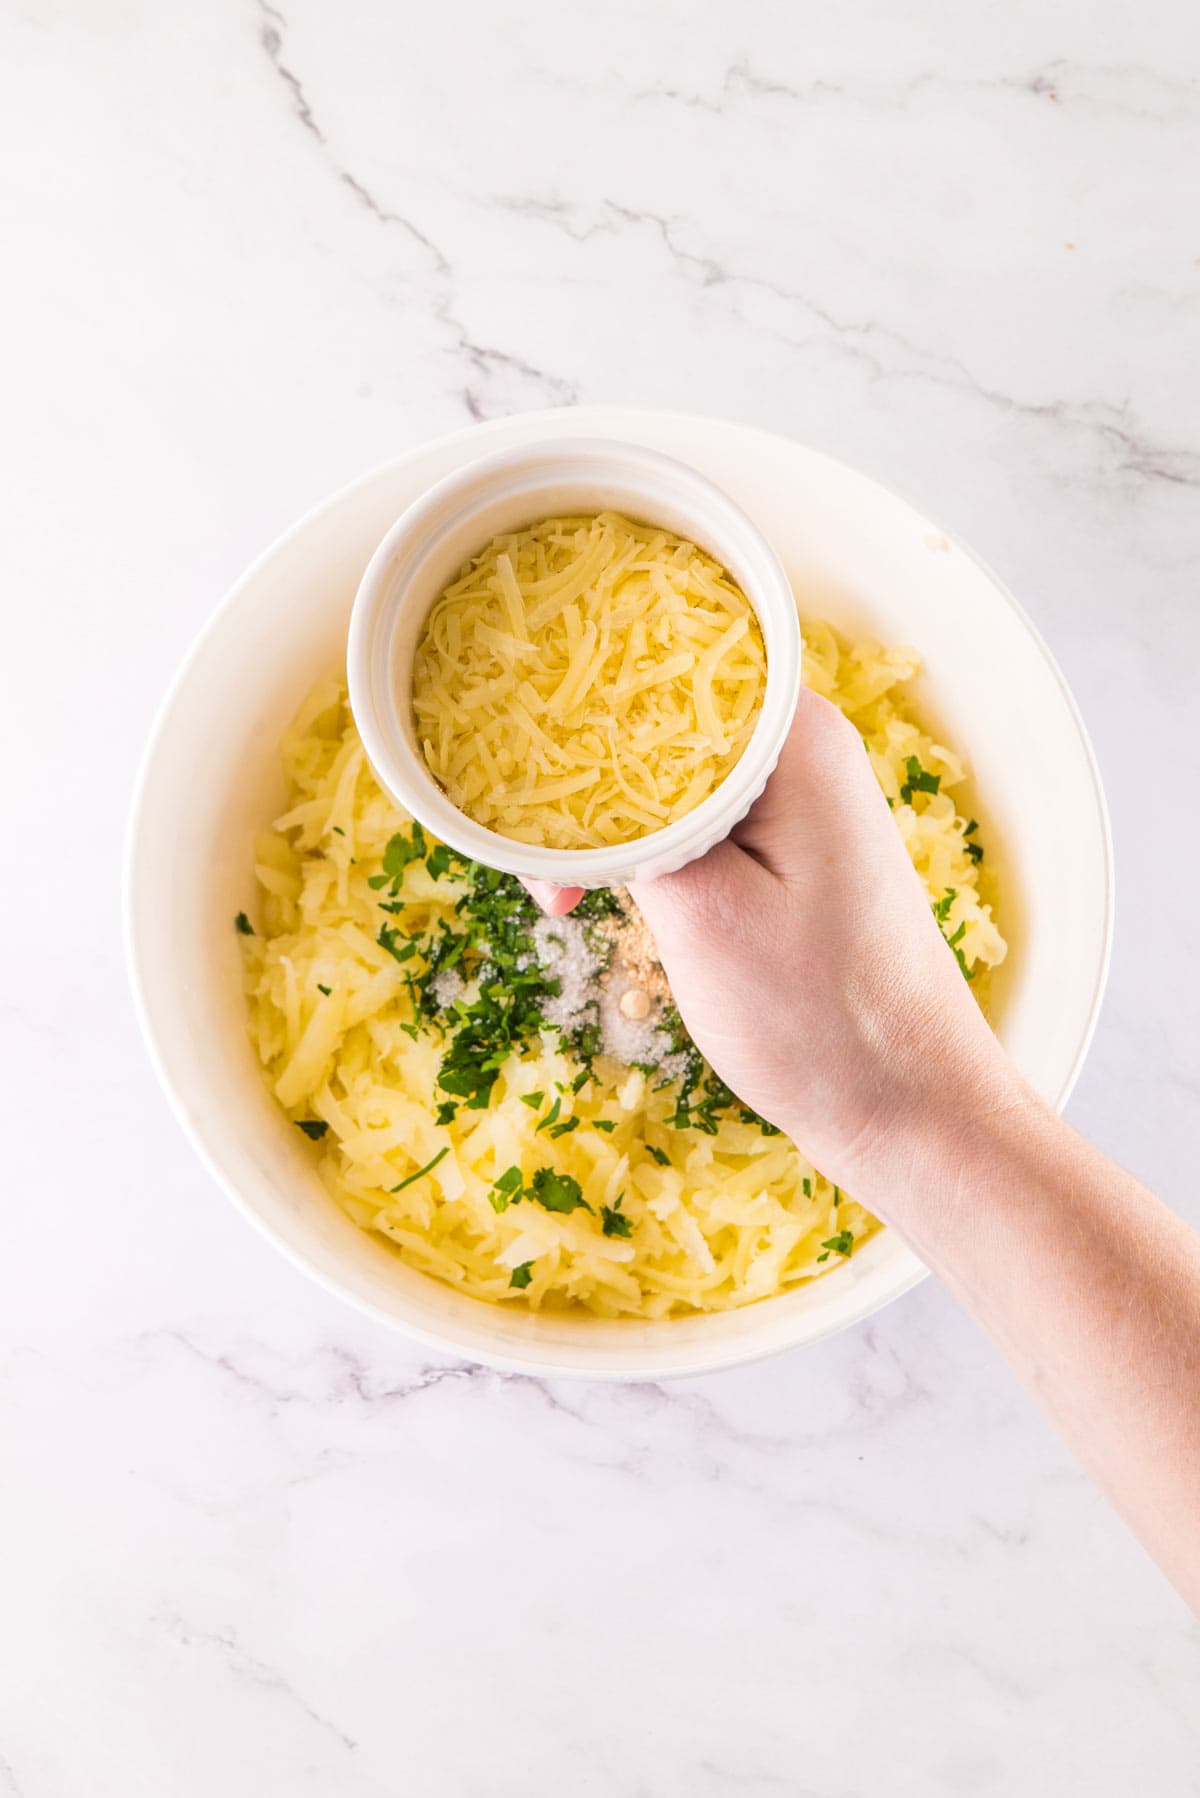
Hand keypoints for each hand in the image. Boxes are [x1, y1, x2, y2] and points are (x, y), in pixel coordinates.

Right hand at [525, 688, 1020, 1203]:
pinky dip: (637, 854)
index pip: (667, 661)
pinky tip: (598, 900)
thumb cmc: (822, 1022)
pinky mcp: (781, 851)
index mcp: (795, 738)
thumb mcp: (704, 917)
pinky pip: (687, 820)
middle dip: (583, 772)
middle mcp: (799, 749)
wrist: (908, 1109)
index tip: (515, 739)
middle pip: (658, 717)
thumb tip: (573, 778)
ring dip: (605, 825)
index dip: (583, 697)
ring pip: (663, 775)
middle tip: (532, 850)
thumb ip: (636, 829)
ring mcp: (793, 801)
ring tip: (564, 896)